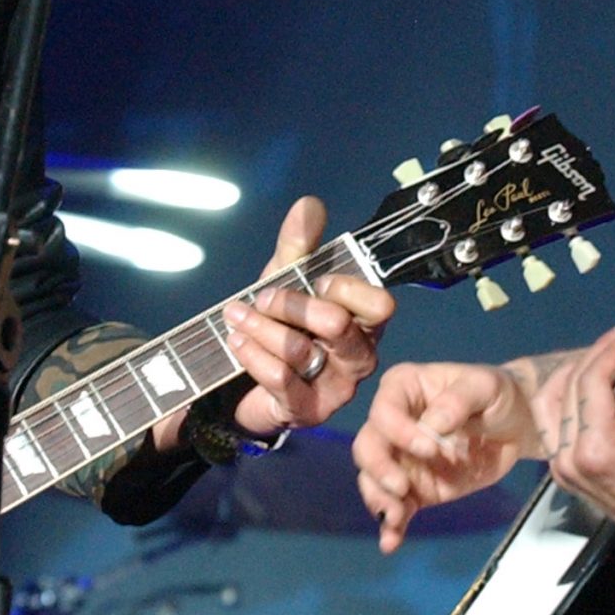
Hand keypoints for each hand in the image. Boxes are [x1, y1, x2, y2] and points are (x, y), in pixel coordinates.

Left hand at [217, 197, 392, 436]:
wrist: (243, 385)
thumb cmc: (279, 328)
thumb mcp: (285, 281)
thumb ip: (299, 245)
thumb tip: (309, 204)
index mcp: (363, 321)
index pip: (379, 304)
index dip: (345, 288)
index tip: (314, 279)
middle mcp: (358, 356)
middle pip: (337, 324)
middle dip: (293, 305)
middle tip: (262, 297)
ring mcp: (336, 387)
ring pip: (301, 350)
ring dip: (261, 326)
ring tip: (235, 315)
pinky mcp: (307, 410)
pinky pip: (280, 377)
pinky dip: (252, 353)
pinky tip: (236, 340)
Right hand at [354, 360, 529, 551]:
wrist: (517, 425)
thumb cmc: (496, 394)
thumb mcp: (484, 386)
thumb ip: (458, 400)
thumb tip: (434, 424)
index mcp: (403, 388)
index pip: (384, 411)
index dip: (400, 432)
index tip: (430, 449)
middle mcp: (393, 424)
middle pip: (367, 447)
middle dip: (379, 470)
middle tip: (403, 488)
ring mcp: (402, 459)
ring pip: (373, 480)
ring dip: (380, 500)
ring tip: (397, 516)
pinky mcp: (416, 489)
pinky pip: (396, 507)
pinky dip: (391, 526)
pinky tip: (391, 542)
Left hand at [535, 318, 614, 554]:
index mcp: (595, 451)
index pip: (590, 382)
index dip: (611, 348)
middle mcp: (568, 461)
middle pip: (568, 389)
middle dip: (597, 356)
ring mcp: (562, 470)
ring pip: (549, 405)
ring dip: (574, 375)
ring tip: (603, 356)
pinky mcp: (566, 473)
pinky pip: (553, 425)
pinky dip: (567, 399)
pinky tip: (590, 384)